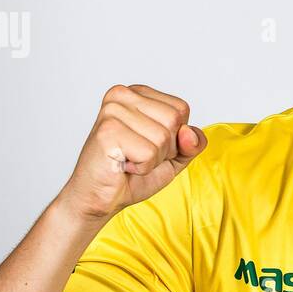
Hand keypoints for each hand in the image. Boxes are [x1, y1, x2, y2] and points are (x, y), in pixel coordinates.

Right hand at [58, 84, 206, 221]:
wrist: (100, 198)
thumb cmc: (132, 175)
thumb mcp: (174, 157)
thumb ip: (192, 143)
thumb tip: (189, 132)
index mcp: (138, 93)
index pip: (181, 109)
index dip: (175, 137)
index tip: (148, 145)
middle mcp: (122, 95)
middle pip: (174, 120)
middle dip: (165, 149)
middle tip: (138, 155)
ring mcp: (112, 111)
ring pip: (162, 137)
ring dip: (152, 160)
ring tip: (129, 160)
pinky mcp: (107, 131)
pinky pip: (148, 153)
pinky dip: (142, 167)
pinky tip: (122, 165)